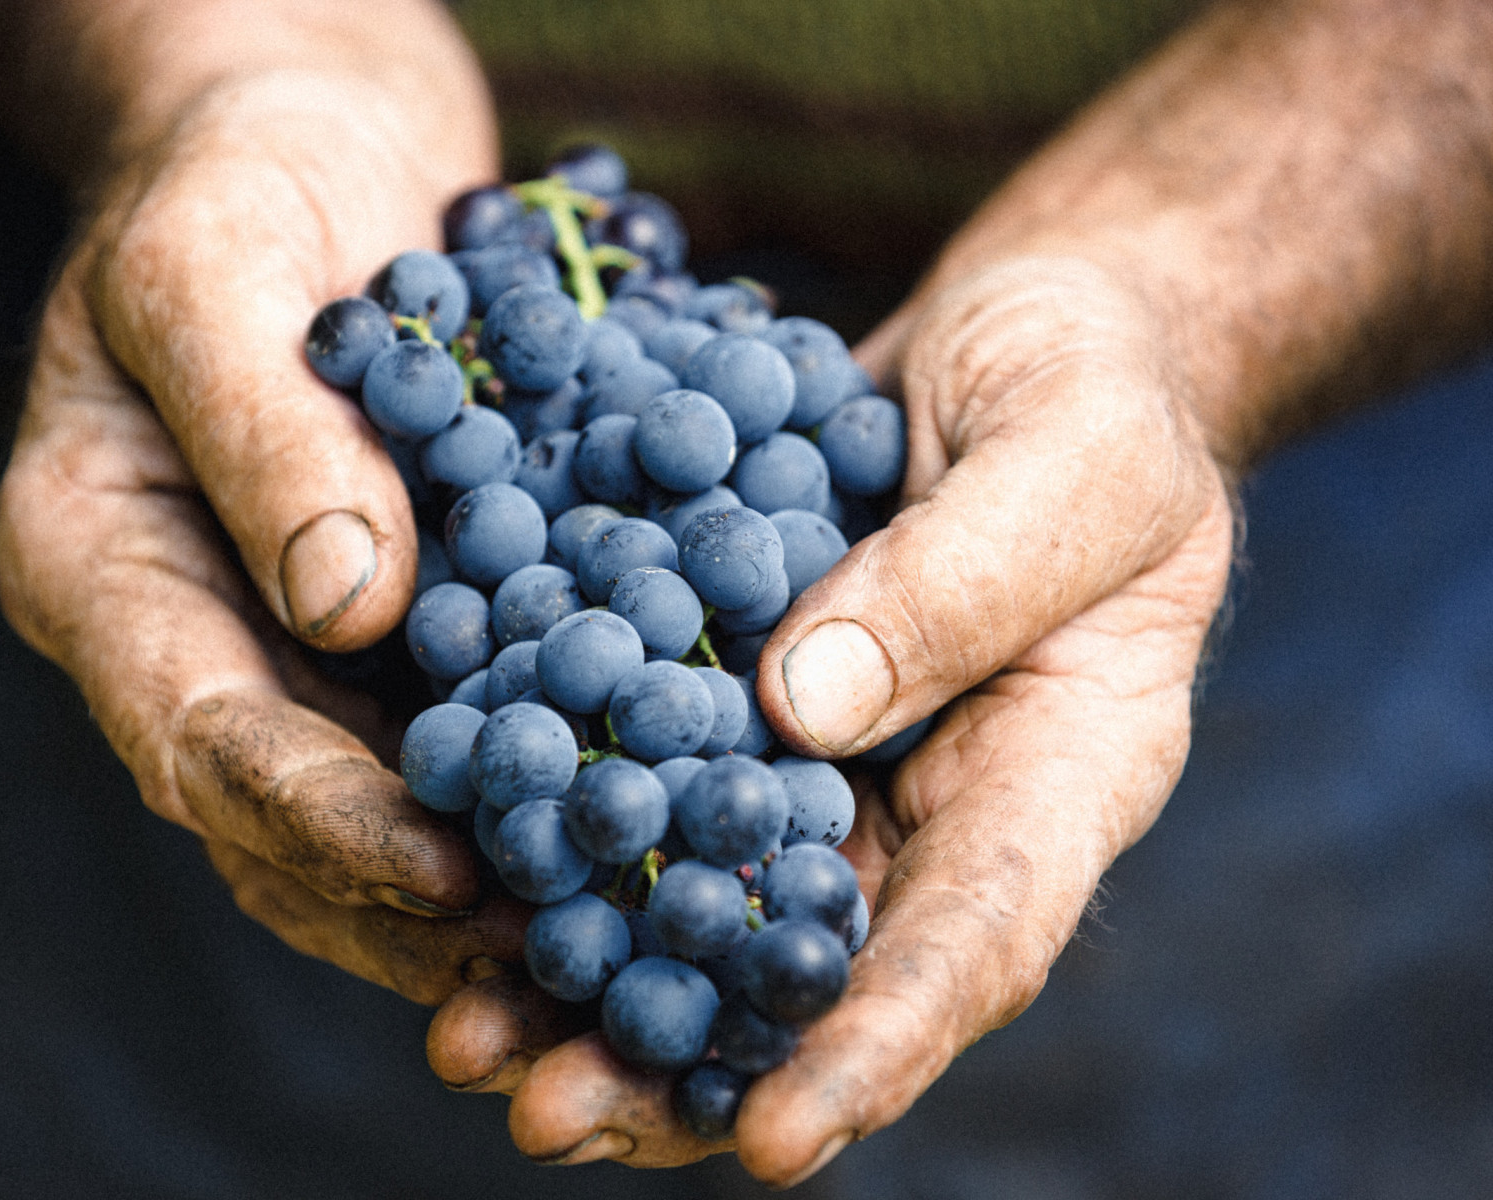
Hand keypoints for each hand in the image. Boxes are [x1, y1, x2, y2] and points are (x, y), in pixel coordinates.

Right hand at [0, 45, 524, 1004]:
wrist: (311, 145)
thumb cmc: (238, 175)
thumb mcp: (222, 259)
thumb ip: (262, 423)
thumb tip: (348, 602)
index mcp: (98, 564)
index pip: (195, 731)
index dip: (314, 816)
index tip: (437, 869)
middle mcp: (188, 635)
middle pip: (278, 820)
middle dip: (407, 898)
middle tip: (542, 958)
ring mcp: (289, 645)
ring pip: (367, 813)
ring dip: (475, 892)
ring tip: (598, 943)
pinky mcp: (389, 631)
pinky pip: (450, 742)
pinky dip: (528, 800)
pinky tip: (633, 833)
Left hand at [427, 255, 1234, 1176]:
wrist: (1022, 340)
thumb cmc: (1093, 385)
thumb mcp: (1071, 450)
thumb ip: (965, 574)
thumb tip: (801, 709)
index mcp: (1057, 775)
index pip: (979, 939)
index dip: (878, 1045)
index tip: (775, 1142)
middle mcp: (930, 801)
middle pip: (811, 964)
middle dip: (684, 1056)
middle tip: (547, 1117)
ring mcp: (825, 756)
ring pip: (708, 901)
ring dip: (588, 979)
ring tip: (464, 1042)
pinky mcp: (735, 694)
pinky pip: (648, 781)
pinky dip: (562, 836)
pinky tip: (457, 870)